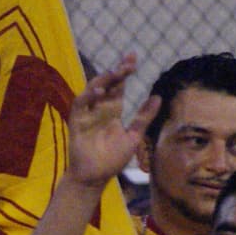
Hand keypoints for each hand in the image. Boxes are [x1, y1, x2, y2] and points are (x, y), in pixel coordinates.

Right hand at [65, 54, 159, 188]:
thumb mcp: (134, 136)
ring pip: (92, 90)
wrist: (95, 177)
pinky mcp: (77, 122)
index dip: (124, 71)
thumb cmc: (112, 159)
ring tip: (116, 73)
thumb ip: (144, 117)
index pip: (118, 86)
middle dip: (117, 72)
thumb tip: (158, 97)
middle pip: (107, 84)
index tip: (133, 57)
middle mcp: (99, 109)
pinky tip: (99, 91)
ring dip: (103, 80)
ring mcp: (87, 115)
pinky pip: (80, 105)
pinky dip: (88, 96)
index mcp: (112, 111)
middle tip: (129, 63)